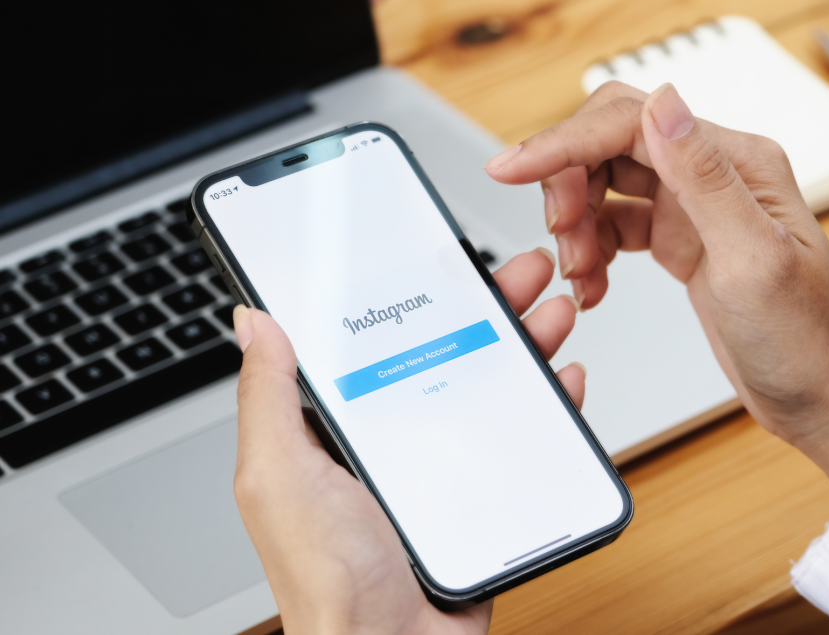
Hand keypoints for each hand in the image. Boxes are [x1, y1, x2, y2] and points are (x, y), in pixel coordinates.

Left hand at [231, 248, 583, 634]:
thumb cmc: (328, 580)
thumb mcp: (280, 475)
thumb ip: (267, 397)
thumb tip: (253, 321)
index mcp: (340, 428)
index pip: (380, 340)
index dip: (412, 295)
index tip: (438, 258)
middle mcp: (393, 439)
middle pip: (446, 352)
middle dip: (487, 306)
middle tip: (519, 272)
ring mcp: (443, 466)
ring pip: (491, 385)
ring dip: (525, 343)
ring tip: (552, 311)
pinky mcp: (484, 495)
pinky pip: (522, 437)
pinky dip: (548, 404)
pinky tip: (563, 379)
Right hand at [486, 82, 828, 497]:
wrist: (816, 392)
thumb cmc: (804, 334)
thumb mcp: (754, 258)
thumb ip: (704, 178)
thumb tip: (663, 103)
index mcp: (737, 161)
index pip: (631, 123)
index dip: (565, 142)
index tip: (514, 167)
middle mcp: (712, 172)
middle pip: (608, 142)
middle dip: (567, 182)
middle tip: (557, 233)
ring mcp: (692, 204)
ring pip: (605, 182)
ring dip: (577, 221)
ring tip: (580, 270)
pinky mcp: (678, 237)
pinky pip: (613, 223)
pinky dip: (592, 248)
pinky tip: (593, 282)